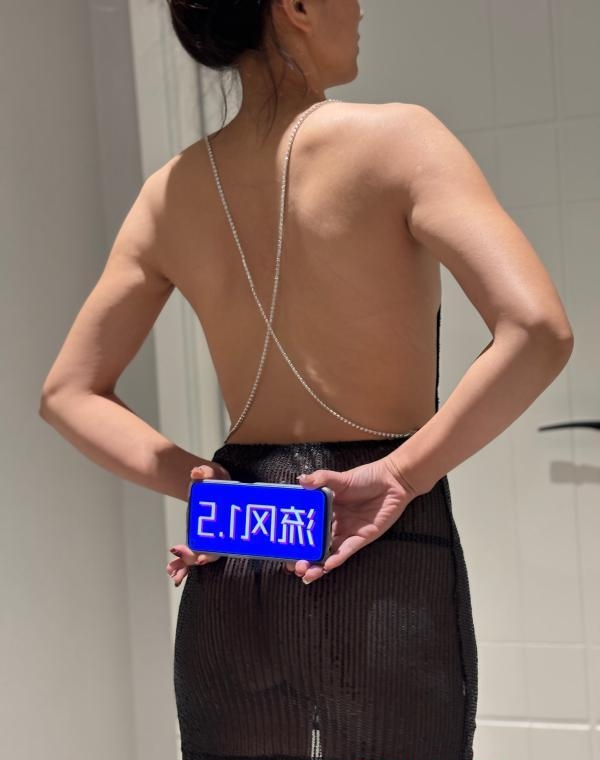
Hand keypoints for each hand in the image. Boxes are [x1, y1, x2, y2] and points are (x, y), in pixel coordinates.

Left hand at [166, 461, 230, 586]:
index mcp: (225, 522)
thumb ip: (206, 473)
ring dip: (187, 565)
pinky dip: (182, 564)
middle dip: (196, 558)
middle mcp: (218, 533)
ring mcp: (207, 537)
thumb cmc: (217, 482)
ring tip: (173, 571)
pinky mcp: (198, 537)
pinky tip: (171, 570)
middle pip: (210, 552)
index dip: (212, 552)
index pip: (221, 541)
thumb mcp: (214, 474)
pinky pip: (191, 554)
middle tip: (186, 561)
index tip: (201, 558)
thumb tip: (196, 473)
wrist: (212, 484)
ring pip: (199, 556)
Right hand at [284, 456, 415, 583]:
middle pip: (314, 545)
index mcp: (325, 510)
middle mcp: (333, 524)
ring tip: (305, 573)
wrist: (393, 481)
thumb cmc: (367, 477)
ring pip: (327, 553)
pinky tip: (326, 565)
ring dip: (316, 565)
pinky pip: (345, 552)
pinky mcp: (361, 539)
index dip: (295, 539)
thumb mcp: (340, 478)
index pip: (306, 528)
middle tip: (293, 566)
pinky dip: (335, 560)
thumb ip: (321, 478)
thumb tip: (301, 480)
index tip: (282, 548)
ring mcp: (347, 533)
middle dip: (302, 558)